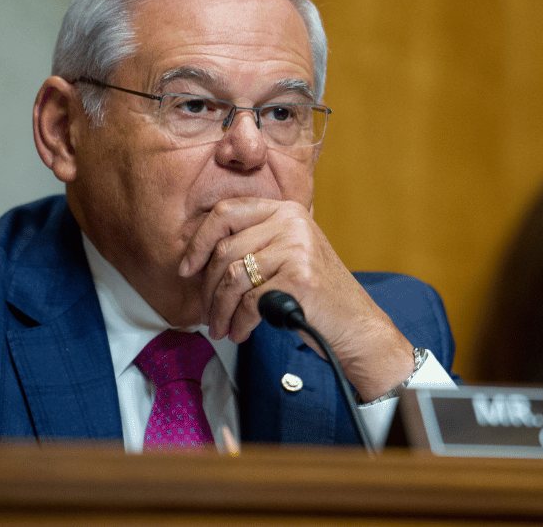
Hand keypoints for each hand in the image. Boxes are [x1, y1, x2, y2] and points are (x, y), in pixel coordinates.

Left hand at [179, 197, 414, 401]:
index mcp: (284, 210)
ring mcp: (297, 247)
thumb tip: (197, 259)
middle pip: (225, 249)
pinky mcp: (299, 277)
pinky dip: (239, 322)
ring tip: (221, 328)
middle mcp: (291, 222)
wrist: (356, 323)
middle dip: (209, 289)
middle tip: (207, 315)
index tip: (187, 269)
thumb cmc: (315, 295)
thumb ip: (253, 245)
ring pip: (233, 278)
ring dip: (220, 310)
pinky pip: (250, 301)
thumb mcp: (287, 255)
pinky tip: (241, 332)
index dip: (199, 242)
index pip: (225, 211)